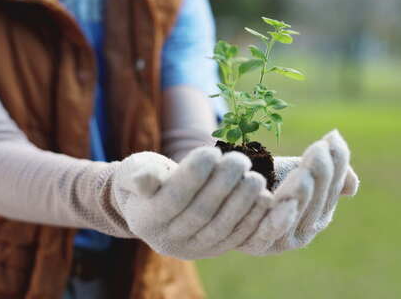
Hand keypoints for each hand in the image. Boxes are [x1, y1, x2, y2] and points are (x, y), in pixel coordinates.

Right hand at [112, 148, 297, 259]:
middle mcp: (169, 241)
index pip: (172, 199)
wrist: (156, 204)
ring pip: (221, 228)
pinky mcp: (216, 249)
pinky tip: (266, 199)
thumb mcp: (134, 170)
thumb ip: (137, 174)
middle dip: (223, 186)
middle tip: (240, 160)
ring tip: (255, 178)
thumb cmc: (148, 177)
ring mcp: (194, 249)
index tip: (212, 152)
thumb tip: (143, 179)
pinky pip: (237, 237)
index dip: (193, 176)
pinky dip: (254, 219)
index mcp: (146, 220)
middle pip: (200, 214)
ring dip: (243, 203)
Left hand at [237, 130, 358, 254]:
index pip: (333, 188)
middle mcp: (304, 231)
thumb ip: (327, 172)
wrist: (225, 189)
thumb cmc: (266, 177)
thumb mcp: (298, 170)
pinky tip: (280, 199)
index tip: (330, 139)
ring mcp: (280, 240)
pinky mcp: (255, 244)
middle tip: (317, 149)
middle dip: (320, 175)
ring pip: (295, 214)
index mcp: (319, 213)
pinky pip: (268, 231)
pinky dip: (277, 217)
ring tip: (303, 171)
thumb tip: (351, 184)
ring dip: (302, 192)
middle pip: (317, 201)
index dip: (336, 164)